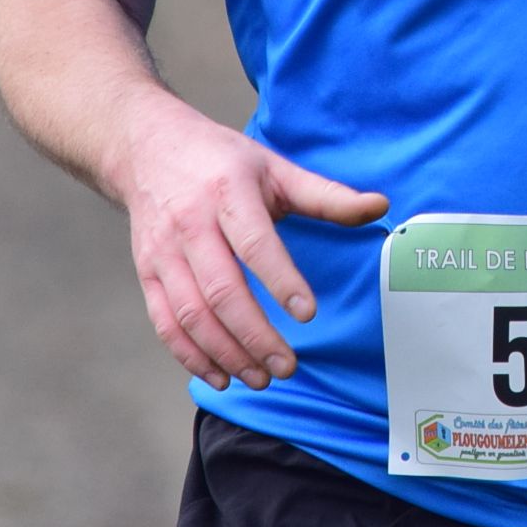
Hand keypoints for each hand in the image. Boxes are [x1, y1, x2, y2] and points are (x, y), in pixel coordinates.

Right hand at [115, 107, 386, 389]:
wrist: (148, 148)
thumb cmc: (220, 160)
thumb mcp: (274, 167)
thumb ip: (326, 195)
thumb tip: (380, 206)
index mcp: (227, 193)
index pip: (254, 243)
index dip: (280, 280)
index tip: (307, 314)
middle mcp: (190, 224)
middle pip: (221, 290)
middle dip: (255, 336)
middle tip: (288, 367)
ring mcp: (163, 251)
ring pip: (191, 314)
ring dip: (226, 353)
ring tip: (261, 378)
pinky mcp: (146, 272)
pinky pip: (165, 322)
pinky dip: (190, 355)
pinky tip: (221, 375)